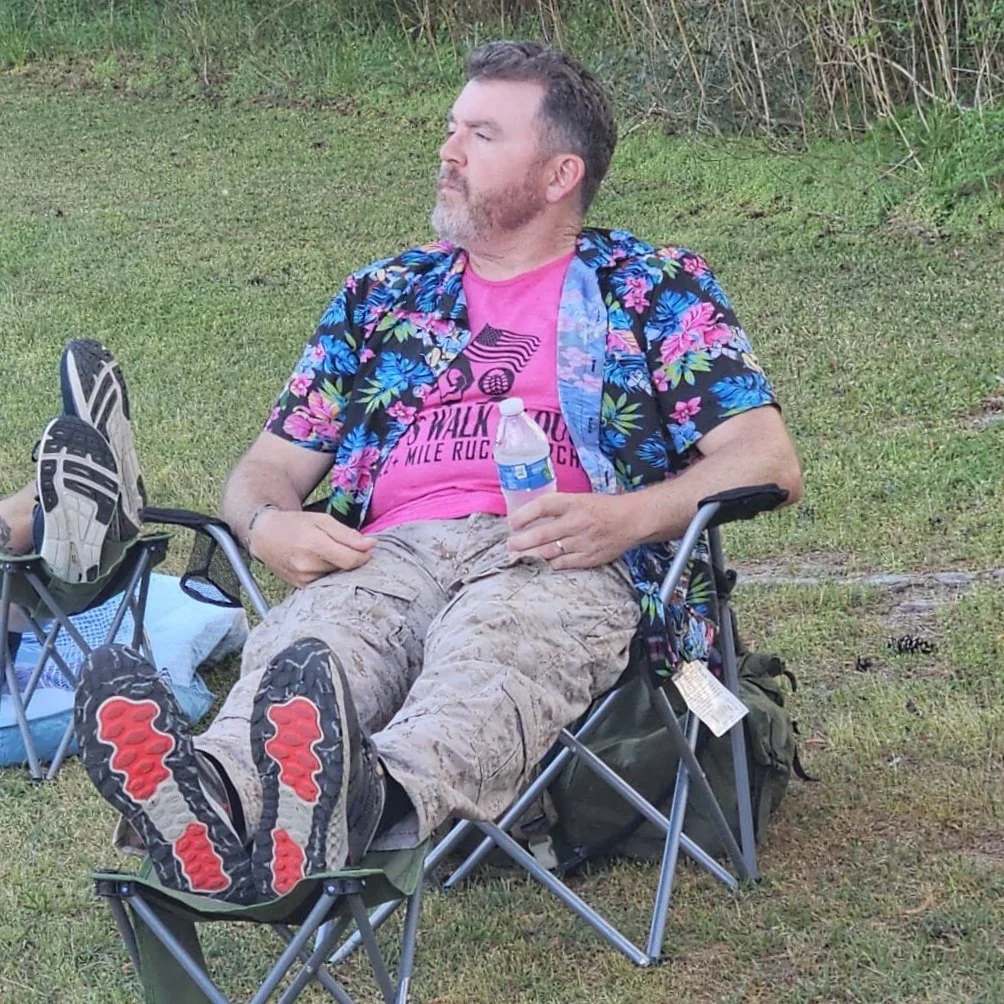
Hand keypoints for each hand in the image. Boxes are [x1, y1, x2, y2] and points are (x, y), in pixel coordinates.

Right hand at [249, 509, 375, 586]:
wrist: (265, 536)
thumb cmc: (296, 524)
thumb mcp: (322, 520)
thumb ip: (347, 534)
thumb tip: (371, 545)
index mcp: (314, 544)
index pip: (351, 559)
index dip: (364, 555)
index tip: (368, 547)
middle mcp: (307, 565)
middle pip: (345, 568)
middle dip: (351, 558)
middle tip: (345, 547)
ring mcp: (302, 579)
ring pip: (336, 576)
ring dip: (339, 567)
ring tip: (328, 553)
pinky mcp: (300, 587)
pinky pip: (325, 583)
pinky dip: (329, 574)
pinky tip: (321, 563)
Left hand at [506, 493, 639, 568]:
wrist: (631, 520)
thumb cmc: (601, 508)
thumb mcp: (579, 499)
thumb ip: (556, 508)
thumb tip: (527, 517)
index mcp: (573, 503)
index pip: (543, 506)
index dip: (524, 515)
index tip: (512, 523)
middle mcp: (577, 522)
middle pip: (542, 534)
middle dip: (521, 542)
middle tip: (510, 546)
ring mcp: (583, 542)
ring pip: (549, 552)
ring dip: (530, 555)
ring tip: (518, 556)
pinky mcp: (589, 558)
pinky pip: (562, 564)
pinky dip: (549, 563)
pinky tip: (540, 563)